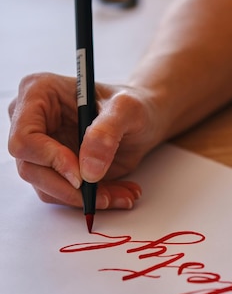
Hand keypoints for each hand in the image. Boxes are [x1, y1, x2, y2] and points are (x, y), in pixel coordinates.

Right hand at [8, 72, 161, 209]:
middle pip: (30, 168)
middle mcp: (32, 121)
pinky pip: (64, 194)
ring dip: (85, 199)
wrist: (144, 121)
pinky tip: (118, 194)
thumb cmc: (133, 105)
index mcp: (39, 93)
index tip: (82, 176)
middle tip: (104, 196)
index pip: (25, 137)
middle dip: (69, 189)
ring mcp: (41, 148)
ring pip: (46, 187)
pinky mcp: (54, 169)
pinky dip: (92, 200)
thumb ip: (107, 132)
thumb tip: (88, 170)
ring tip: (122, 195)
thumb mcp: (128, 109)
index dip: (50, 160)